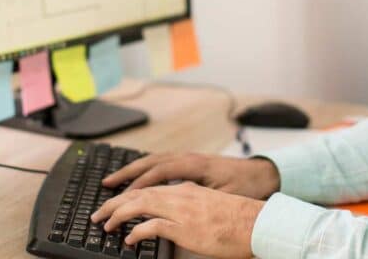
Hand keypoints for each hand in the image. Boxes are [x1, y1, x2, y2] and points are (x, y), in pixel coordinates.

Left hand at [91, 182, 264, 258]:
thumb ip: (188, 207)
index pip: (149, 187)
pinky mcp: (184, 226)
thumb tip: (171, 219)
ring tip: (105, 224)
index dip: (128, 194)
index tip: (113, 202)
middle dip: (114, 202)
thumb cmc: (237, 219)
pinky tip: (128, 238)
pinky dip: (136, 230)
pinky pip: (152, 226)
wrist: (256, 222)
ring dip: (118, 213)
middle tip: (98, 213)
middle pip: (138, 192)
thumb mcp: (207, 207)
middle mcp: (180, 193)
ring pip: (140, 204)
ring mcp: (181, 209)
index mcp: (185, 188)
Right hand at [102, 152, 279, 198]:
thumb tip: (173, 209)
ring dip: (132, 169)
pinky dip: (144, 169)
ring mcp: (187, 157)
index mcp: (193, 164)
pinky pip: (160, 162)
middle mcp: (187, 157)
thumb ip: (198, 200)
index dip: (138, 185)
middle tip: (105, 185)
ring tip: (113, 180)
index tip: (122, 198)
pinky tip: (137, 178)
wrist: (262, 173)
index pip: (158, 172)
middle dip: (125, 173)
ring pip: (152, 160)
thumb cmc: (245, 186)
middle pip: (149, 162)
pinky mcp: (190, 162)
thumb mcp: (223, 197)